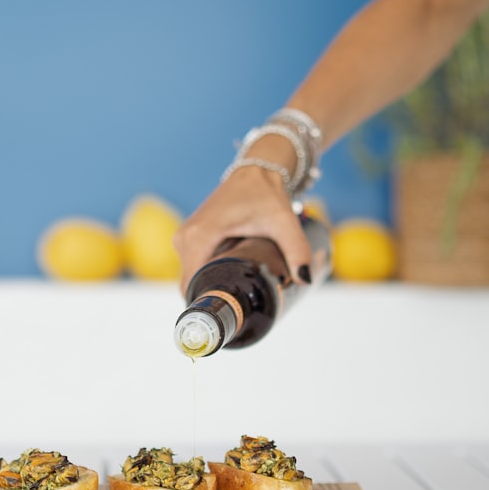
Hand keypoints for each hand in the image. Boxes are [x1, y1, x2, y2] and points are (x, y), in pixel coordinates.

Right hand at [173, 161, 313, 295]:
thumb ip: (296, 249)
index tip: (228, 318)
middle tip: (243, 308)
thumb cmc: (265, 193)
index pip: (191, 284)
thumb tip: (304, 279)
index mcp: (199, 236)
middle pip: (191, 283)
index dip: (207, 304)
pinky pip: (194, 265)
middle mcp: (185, 237)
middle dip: (214, 298)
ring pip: (193, 276)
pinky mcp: (190, 236)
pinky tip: (231, 279)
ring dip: (212, 286)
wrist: (256, 171)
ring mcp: (185, 237)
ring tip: (240, 293)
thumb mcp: (283, 222)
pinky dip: (210, 274)